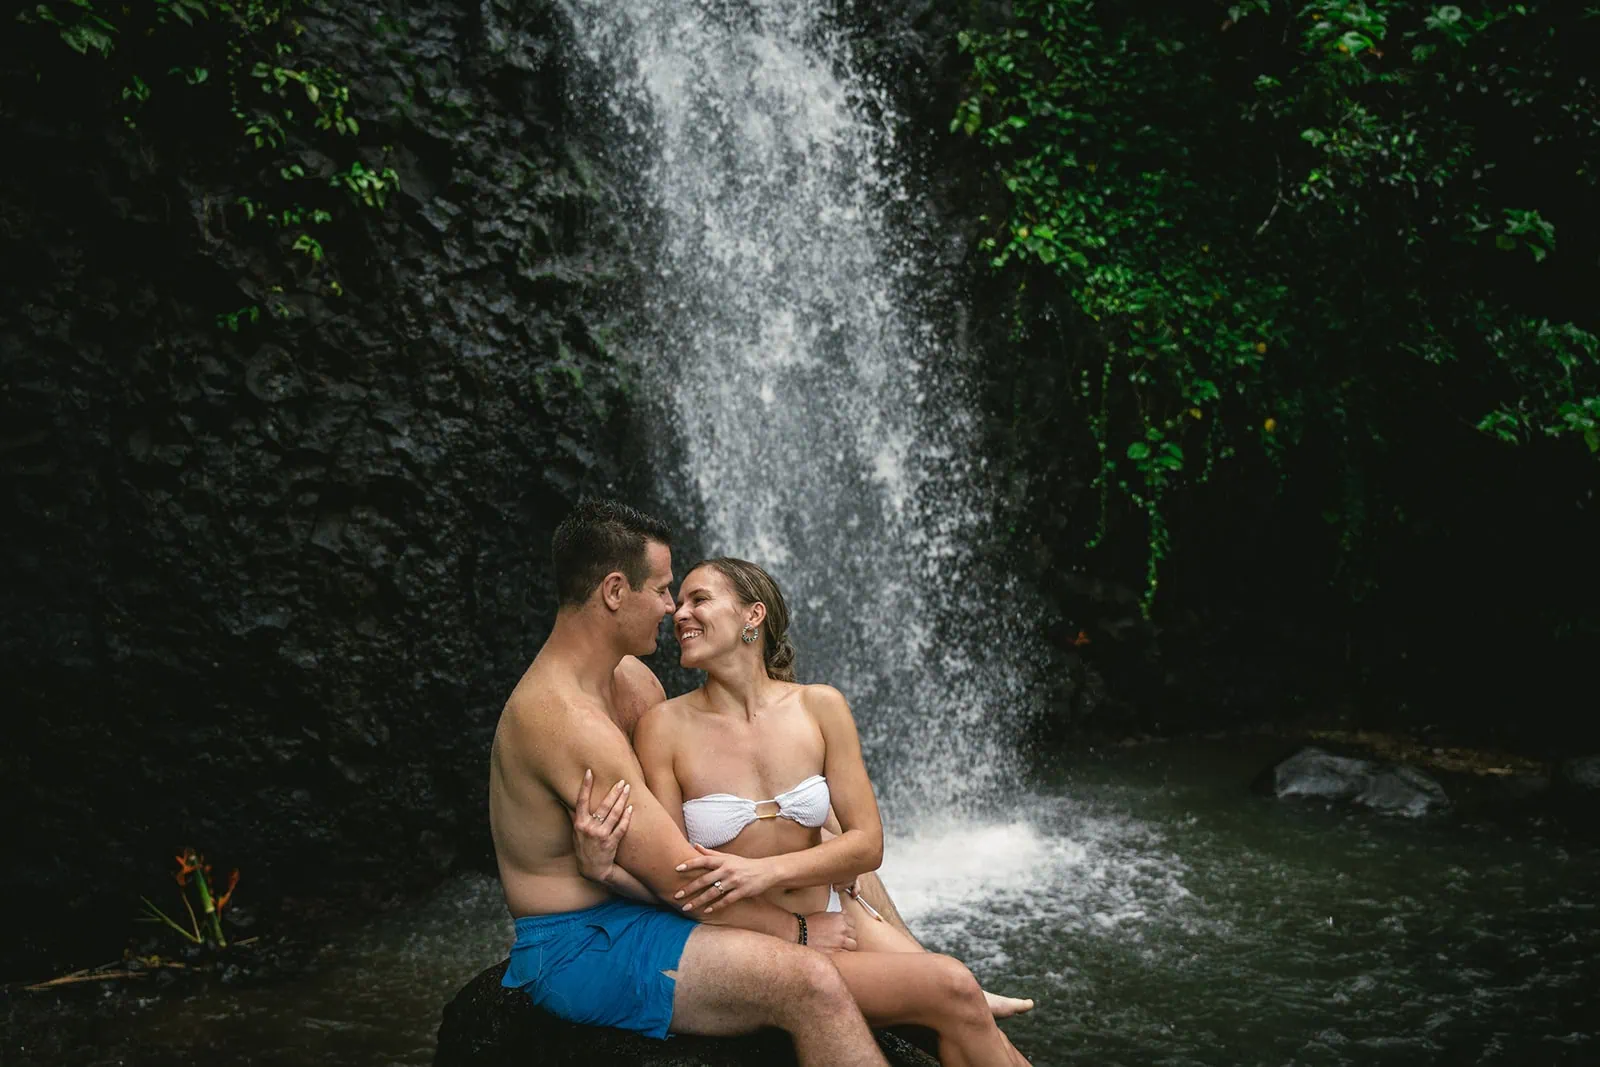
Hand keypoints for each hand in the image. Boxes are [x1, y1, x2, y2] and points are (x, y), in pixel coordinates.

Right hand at [571, 769, 631, 883]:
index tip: (590, 772)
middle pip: (603, 805)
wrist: (592, 870)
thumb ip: (575, 817)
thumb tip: (567, 799)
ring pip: (614, 814)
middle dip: (613, 791)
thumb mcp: (575, 833)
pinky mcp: (612, 843)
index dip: (585, 786)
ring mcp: (601, 836)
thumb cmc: (583, 847)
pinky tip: (631, 808)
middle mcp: (590, 828)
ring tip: (627, 789)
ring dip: (622, 800)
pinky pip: (621, 827)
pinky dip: (627, 817)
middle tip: (621, 780)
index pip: (581, 801)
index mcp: (579, 824)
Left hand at [672, 844, 780, 911]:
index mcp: (723, 860)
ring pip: (713, 893)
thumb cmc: (743, 864)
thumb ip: (710, 853)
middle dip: (689, 888)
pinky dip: (715, 906)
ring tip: (686, 907)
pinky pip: (726, 900)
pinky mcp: (742, 892)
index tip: (677, 869)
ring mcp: (734, 881)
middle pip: (704, 880)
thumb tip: (694, 845)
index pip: (703, 860)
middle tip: (676, 895)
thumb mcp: (728, 856)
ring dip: (698, 901)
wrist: (766, 870)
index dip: (690, 864)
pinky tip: (705, 911)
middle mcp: (727, 870)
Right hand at [801, 909, 856, 953]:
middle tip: (842, 938)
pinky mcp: (836, 951)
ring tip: (841, 946)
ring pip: (853, 945)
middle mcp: (843, 929)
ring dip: (848, 946)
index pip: (853, 923)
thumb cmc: (809, 924)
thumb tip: (845, 913)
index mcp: (840, 918)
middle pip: (854, 934)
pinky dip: (843, 953)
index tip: (846, 929)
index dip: (849, 927)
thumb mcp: (825, 914)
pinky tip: (837, 951)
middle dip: (849, 936)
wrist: (800, 933)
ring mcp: (840, 941)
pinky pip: (846, 954)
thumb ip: (837, 915)